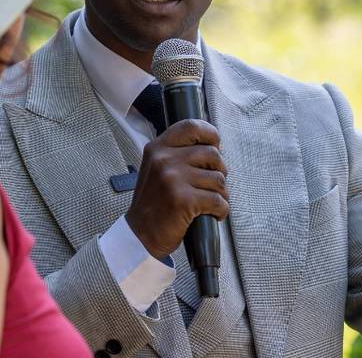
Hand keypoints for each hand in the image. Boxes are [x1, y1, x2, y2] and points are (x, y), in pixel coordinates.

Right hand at [125, 119, 228, 258]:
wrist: (140, 235)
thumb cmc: (154, 203)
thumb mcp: (157, 168)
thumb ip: (178, 154)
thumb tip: (213, 146)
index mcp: (158, 148)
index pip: (191, 126)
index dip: (209, 133)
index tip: (215, 143)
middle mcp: (164, 160)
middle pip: (212, 154)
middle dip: (220, 170)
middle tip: (212, 184)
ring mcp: (173, 179)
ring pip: (218, 179)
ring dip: (221, 193)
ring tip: (210, 202)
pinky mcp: (184, 200)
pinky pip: (218, 200)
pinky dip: (221, 210)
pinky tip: (213, 214)